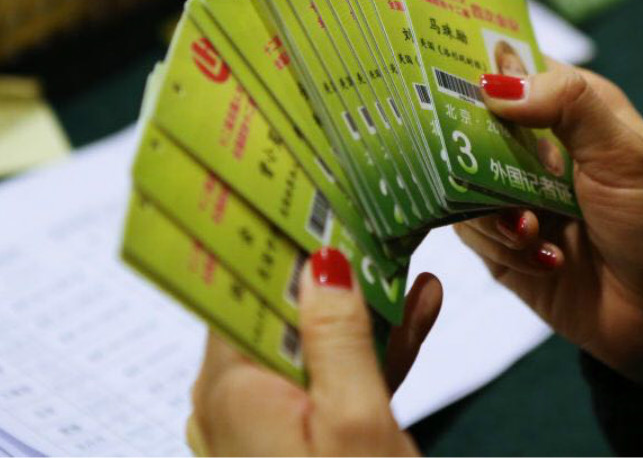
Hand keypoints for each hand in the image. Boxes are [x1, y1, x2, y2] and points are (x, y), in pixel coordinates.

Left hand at [187, 249, 441, 455]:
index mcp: (232, 388)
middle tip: (378, 237)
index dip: (285, 245)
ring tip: (411, 281)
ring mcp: (255, 424)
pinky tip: (408, 324)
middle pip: (280, 315)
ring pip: (307, 351)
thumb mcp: (356, 422)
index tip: (323, 209)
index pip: (245, 287)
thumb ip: (338, 338)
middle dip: (336, 280)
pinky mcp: (283, 440)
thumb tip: (325, 264)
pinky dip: (361, 363)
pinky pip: (319, 387)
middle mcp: (230, 402)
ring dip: (361, 321)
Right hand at [455, 62, 642, 388]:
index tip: (434, 71)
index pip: (507, 68)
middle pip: (466, 124)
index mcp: (568, 107)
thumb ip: (568, 106)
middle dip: (464, 147)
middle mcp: (533, 146)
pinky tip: (545, 258)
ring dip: (491, 209)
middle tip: (471, 164)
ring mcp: (512, 194)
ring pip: (459, 181)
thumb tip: (496, 83)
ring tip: (533, 231)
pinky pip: (469, 231)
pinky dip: (501, 245)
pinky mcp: (500, 242)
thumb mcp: (626, 154)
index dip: (472, 67)